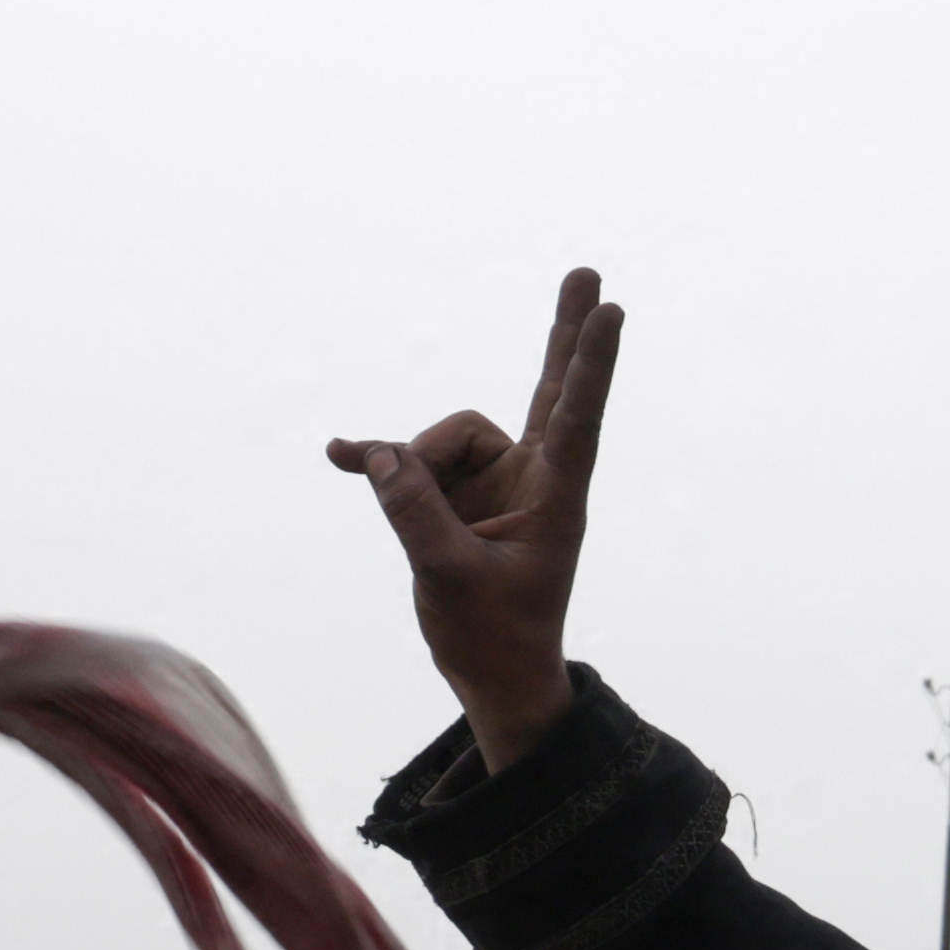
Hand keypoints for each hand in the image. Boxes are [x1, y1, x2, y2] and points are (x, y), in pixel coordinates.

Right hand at [331, 268, 622, 769]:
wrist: (492, 676)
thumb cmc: (492, 635)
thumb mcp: (449, 576)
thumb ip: (414, 510)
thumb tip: (379, 451)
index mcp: (557, 498)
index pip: (576, 416)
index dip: (589, 363)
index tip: (610, 311)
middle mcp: (534, 479)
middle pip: (550, 389)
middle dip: (564, 333)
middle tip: (588, 273)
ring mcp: (495, 482)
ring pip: (442, 441)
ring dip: (414, 473)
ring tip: (423, 536)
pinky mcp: (458, 494)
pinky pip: (412, 462)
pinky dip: (380, 462)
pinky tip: (338, 455)